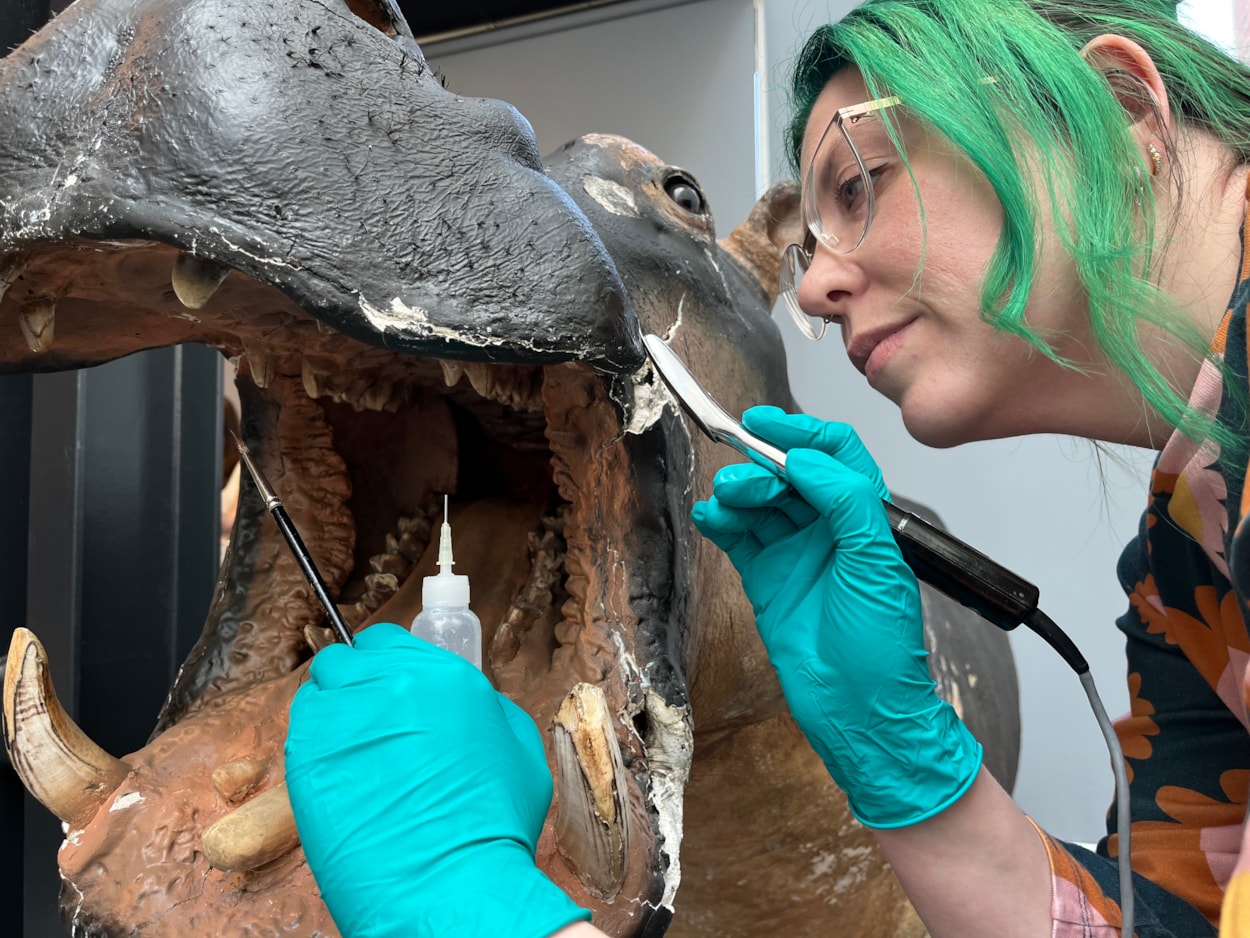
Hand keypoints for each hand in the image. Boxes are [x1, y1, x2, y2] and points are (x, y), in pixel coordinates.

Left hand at [284, 623, 589, 936]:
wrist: (452, 885)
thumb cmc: (492, 830)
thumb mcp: (520, 753)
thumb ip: (490, 711)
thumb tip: (469, 704)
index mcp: (444, 677)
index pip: (389, 640)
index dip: (386, 666)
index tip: (388, 690)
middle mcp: (391, 684)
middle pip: (347, 658)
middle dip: (355, 683)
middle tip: (367, 721)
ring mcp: (344, 718)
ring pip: (318, 690)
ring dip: (331, 712)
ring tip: (352, 755)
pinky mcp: (307, 757)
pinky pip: (299, 730)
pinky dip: (313, 745)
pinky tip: (338, 777)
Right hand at [691, 406, 981, 827]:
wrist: (860, 711)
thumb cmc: (882, 646)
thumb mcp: (876, 562)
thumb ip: (845, 501)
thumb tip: (805, 461)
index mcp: (864, 519)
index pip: (834, 456)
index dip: (802, 433)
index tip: (765, 423)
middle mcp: (829, 531)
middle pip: (789, 475)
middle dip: (762, 466)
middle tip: (746, 479)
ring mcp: (795, 555)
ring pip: (760, 503)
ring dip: (739, 491)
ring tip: (728, 500)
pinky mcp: (767, 581)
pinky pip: (738, 538)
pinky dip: (720, 522)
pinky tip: (711, 517)